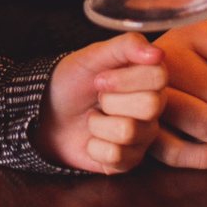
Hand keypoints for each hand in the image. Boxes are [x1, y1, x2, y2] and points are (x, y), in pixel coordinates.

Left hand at [33, 34, 167, 173]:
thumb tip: (158, 52)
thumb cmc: (73, 80)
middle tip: (98, 98)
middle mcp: (153, 108)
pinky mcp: (129, 161)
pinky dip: (93, 146)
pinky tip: (92, 139)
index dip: (125, 79)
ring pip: (128, 132)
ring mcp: (143, 136)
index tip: (100, 79)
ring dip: (97, 124)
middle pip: (150, 106)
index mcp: (148, 77)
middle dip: (111, 100)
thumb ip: (127, 45)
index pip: (159, 76)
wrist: (48, 112)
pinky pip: (116, 156)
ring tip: (93, 117)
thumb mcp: (94, 55)